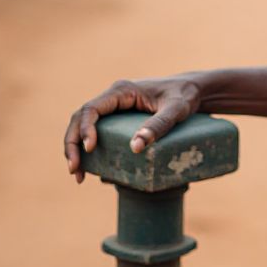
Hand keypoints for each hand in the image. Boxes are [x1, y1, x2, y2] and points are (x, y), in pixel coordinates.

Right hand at [63, 76, 202, 181]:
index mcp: (122, 91)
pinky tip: (96, 172)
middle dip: (72, 145)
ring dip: (77, 150)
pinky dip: (92, 152)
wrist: (194, 91)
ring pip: (85, 127)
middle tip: (75, 171)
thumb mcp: (176, 110)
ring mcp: (115, 108)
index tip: (89, 149)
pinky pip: (99, 133)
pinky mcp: (120, 120)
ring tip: (80, 176)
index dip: (84, 129)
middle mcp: (114, 98)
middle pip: (80, 119)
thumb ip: (159, 125)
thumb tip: (135, 148)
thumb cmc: (185, 96)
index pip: (91, 109)